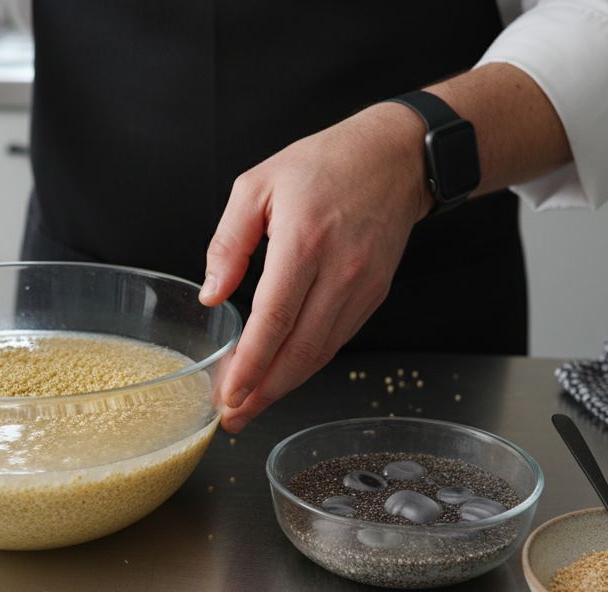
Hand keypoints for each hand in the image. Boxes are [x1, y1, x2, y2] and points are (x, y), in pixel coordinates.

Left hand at [199, 102, 431, 431]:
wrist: (395, 158)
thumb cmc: (324, 165)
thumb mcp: (257, 184)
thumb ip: (228, 242)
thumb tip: (212, 294)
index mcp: (304, 240)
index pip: (275, 318)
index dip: (251, 364)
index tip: (228, 393)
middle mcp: (339, 270)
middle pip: (300, 349)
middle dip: (264, 391)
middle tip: (233, 418)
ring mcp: (362, 287)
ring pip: (321, 353)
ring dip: (284, 385)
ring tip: (251, 405)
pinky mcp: (373, 295)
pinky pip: (337, 340)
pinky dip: (308, 364)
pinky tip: (282, 374)